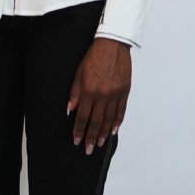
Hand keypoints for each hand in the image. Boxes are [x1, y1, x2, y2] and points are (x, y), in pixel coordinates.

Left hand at [67, 37, 131, 153]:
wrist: (113, 45)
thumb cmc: (94, 57)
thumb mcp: (79, 73)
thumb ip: (75, 93)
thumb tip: (70, 110)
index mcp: (89, 91)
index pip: (82, 117)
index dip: (79, 130)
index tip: (77, 140)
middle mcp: (102, 96)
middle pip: (96, 122)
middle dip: (91, 137)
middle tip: (89, 149)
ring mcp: (115, 95)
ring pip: (109, 120)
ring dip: (103, 133)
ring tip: (100, 143)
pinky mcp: (124, 92)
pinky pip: (121, 111)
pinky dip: (117, 122)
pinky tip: (113, 131)